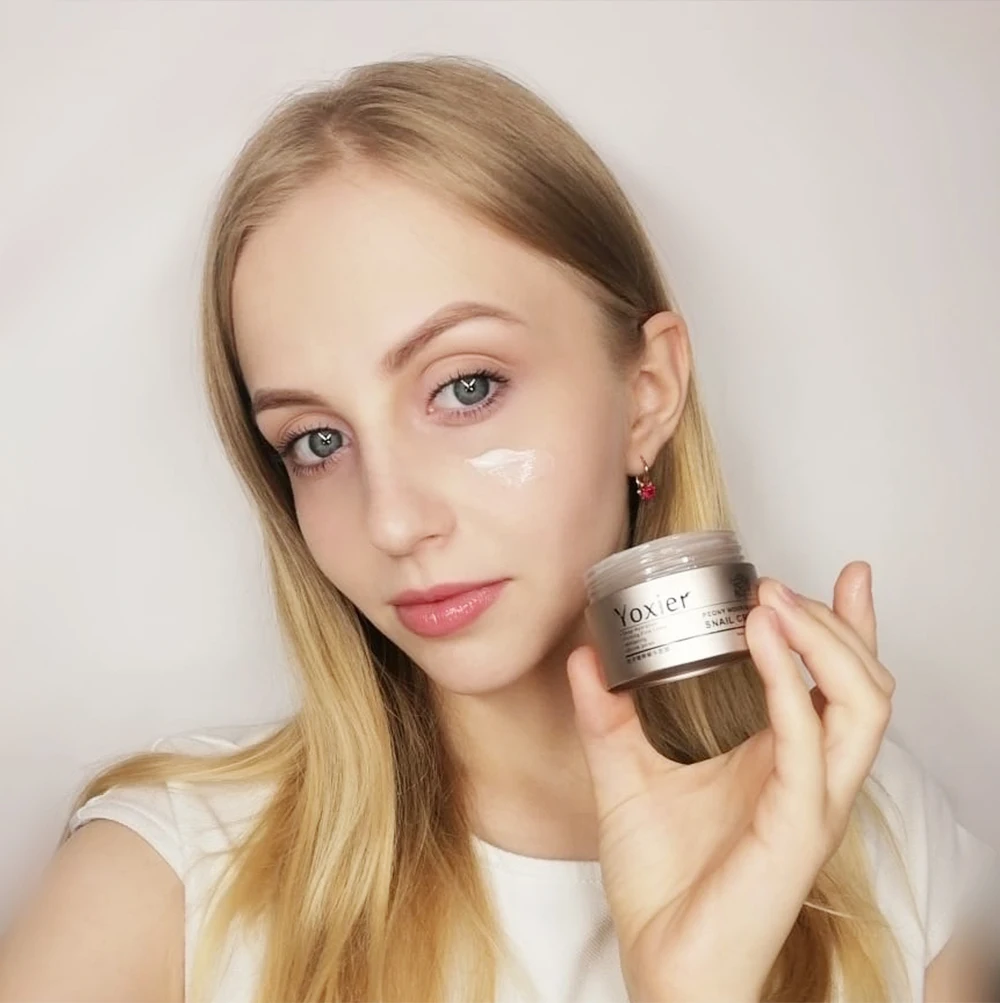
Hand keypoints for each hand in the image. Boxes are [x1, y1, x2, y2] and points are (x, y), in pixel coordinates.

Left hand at [566, 561, 894, 1001]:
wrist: (660, 959)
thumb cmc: (661, 878)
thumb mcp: (625, 775)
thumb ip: (607, 716)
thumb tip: (587, 655)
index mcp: (783, 759)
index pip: (837, 681)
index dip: (848, 623)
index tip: (840, 571)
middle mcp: (810, 774)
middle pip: (864, 682)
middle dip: (836, 620)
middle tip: (781, 584)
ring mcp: (811, 801)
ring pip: (862, 705)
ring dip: (824, 640)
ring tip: (774, 601)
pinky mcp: (796, 827)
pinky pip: (809, 745)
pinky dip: (792, 685)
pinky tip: (764, 643)